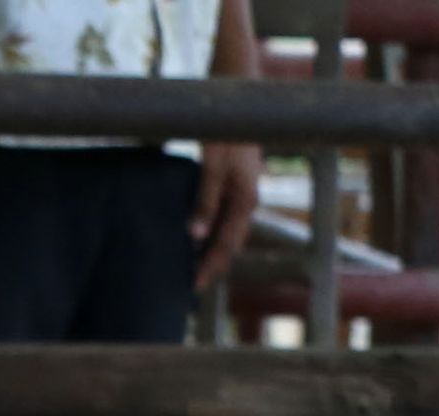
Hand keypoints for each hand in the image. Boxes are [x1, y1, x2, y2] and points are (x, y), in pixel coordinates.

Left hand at [193, 140, 262, 289]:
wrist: (239, 106)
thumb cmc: (226, 134)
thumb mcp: (213, 168)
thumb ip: (205, 201)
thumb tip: (196, 237)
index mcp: (245, 200)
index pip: (227, 245)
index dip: (211, 266)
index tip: (195, 287)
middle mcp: (246, 200)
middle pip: (229, 242)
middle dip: (212, 264)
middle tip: (192, 286)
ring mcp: (241, 193)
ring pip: (227, 231)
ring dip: (211, 250)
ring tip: (193, 267)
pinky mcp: (233, 185)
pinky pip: (223, 217)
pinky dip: (211, 232)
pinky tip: (196, 238)